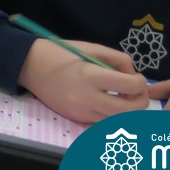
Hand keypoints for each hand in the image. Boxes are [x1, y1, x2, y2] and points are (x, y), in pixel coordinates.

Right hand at [19, 39, 148, 123]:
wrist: (29, 65)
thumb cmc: (60, 52)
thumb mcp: (90, 48)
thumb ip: (117, 59)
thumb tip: (133, 74)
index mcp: (90, 76)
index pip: (131, 87)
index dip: (140, 82)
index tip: (135, 77)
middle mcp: (87, 99)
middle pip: (130, 111)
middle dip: (140, 101)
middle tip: (135, 91)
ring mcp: (81, 112)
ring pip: (119, 120)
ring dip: (126, 110)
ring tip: (120, 96)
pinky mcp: (76, 119)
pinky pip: (103, 122)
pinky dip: (111, 114)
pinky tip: (105, 102)